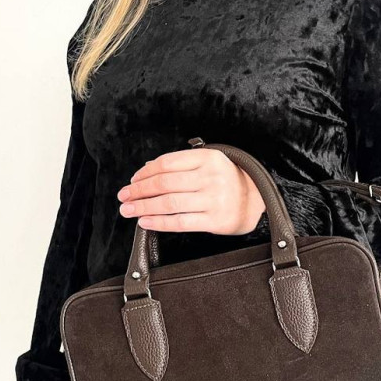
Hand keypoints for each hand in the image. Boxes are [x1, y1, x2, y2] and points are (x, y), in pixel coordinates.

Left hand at [117, 148, 265, 234]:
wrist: (257, 201)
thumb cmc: (228, 182)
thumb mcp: (209, 164)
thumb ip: (182, 165)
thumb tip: (146, 170)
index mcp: (208, 158)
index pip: (167, 163)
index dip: (145, 173)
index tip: (132, 181)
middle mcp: (211, 177)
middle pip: (165, 184)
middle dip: (139, 191)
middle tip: (123, 197)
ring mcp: (214, 199)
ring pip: (169, 203)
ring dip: (144, 207)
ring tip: (128, 210)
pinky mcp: (214, 220)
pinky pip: (180, 222)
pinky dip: (159, 222)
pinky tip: (145, 222)